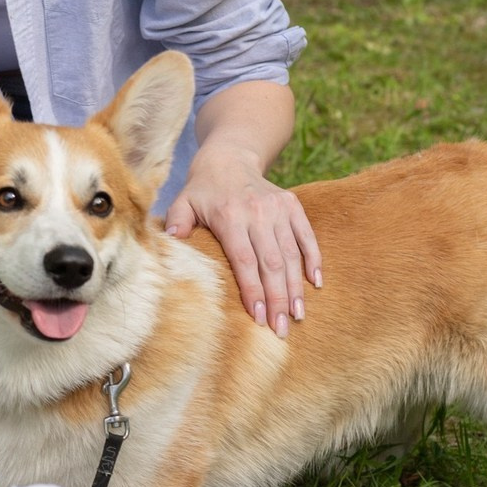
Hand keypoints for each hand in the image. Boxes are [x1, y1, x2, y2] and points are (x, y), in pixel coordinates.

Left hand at [164, 149, 320, 337]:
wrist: (230, 157)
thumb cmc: (202, 189)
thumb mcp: (183, 201)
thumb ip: (177, 221)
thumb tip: (170, 242)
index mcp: (230, 215)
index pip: (244, 260)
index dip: (253, 290)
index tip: (259, 318)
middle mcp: (258, 212)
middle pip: (272, 262)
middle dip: (278, 299)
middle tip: (281, 329)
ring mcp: (278, 207)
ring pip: (291, 253)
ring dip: (296, 287)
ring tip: (298, 315)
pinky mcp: (293, 205)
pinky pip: (307, 235)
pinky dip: (313, 259)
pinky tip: (315, 284)